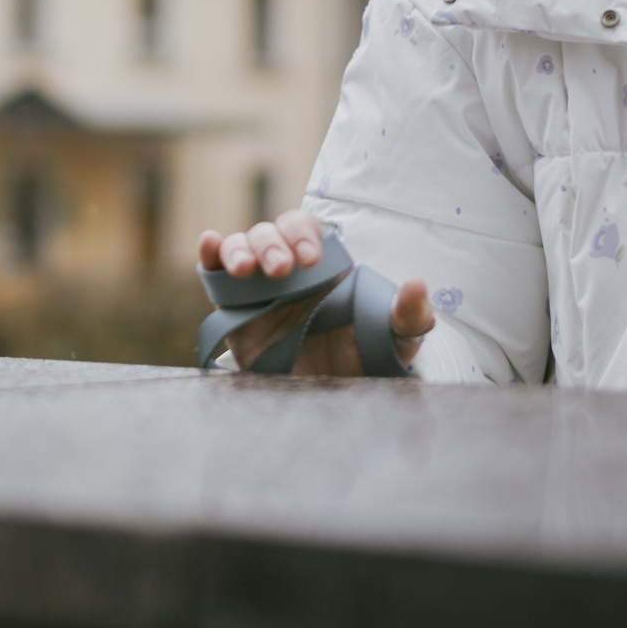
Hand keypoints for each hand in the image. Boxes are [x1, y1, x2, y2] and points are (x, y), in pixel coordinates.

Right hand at [196, 209, 434, 374]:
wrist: (334, 398)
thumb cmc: (364, 358)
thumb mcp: (394, 339)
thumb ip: (409, 315)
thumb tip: (417, 286)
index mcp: (323, 265)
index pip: (307, 229)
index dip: (304, 234)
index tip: (311, 259)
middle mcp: (287, 270)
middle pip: (271, 232)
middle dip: (273, 243)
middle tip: (283, 270)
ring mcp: (258, 288)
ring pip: (241, 247)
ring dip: (240, 249)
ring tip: (245, 270)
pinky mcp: (234, 311)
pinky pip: (215, 276)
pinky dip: (209, 254)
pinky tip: (209, 244)